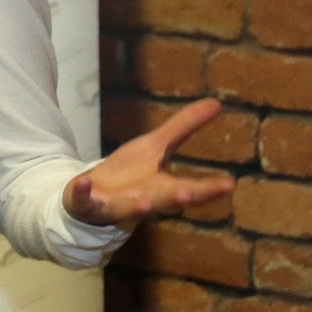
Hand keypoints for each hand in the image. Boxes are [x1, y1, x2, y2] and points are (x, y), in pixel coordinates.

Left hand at [63, 98, 236, 227]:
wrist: (90, 199)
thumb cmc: (130, 174)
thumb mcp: (155, 146)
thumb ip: (184, 127)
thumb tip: (217, 103)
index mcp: (161, 188)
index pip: (190, 189)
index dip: (209, 188)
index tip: (230, 184)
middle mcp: (142, 200)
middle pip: (161, 200)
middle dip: (174, 198)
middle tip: (188, 194)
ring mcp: (113, 204)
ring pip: (126, 208)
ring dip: (136, 205)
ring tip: (145, 203)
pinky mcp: (86, 203)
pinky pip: (83, 199)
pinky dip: (82, 192)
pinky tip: (82, 182)